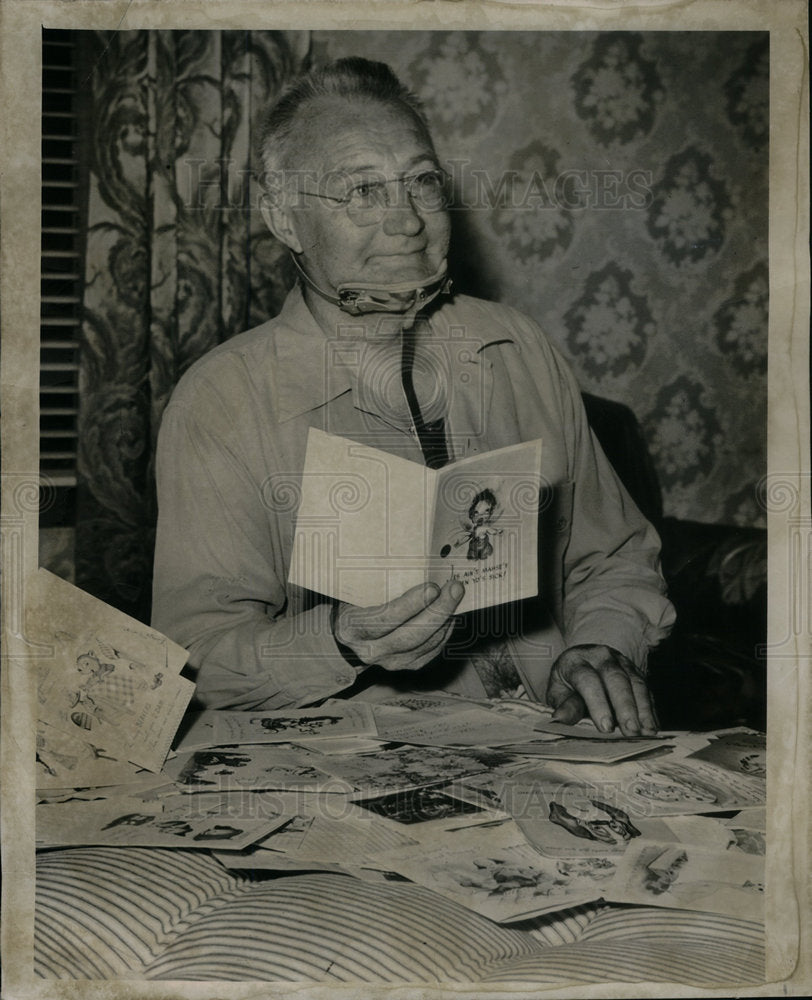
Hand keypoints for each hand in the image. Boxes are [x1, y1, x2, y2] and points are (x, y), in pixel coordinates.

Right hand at [333, 579, 464, 672]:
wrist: (351, 631)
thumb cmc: (354, 601)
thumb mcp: (354, 590)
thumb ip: (374, 581)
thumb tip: (410, 560)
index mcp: (352, 629)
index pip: (384, 620)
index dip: (410, 605)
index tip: (431, 588)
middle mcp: (370, 650)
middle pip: (410, 635)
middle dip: (438, 611)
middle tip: (454, 588)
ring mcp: (391, 661)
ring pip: (426, 644)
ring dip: (445, 619)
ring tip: (456, 594)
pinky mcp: (408, 665)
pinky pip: (433, 650)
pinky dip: (445, 631)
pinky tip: (451, 613)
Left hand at [545, 644, 657, 736]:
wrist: (581, 665)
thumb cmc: (568, 684)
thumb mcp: (559, 693)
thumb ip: (566, 706)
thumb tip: (559, 720)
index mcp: (576, 661)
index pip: (588, 680)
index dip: (597, 704)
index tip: (605, 728)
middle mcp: (600, 656)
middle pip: (615, 678)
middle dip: (625, 706)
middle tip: (632, 732)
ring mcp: (620, 660)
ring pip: (635, 682)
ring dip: (643, 708)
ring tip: (647, 732)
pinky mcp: (635, 670)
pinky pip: (645, 688)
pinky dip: (650, 708)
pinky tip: (652, 726)